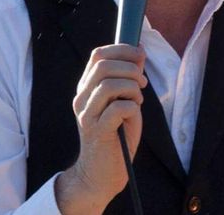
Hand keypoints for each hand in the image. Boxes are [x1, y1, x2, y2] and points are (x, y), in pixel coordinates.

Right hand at [55, 44, 147, 214]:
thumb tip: (139, 51)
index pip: (98, 54)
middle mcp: (82, 98)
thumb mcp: (124, 100)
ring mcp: (87, 114)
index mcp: (86, 87)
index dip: (122, 49)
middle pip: (103, 65)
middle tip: (142, 82)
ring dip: (132, 87)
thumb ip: (128, 77)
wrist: (101, 174)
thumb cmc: (116, 135)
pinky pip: (118, 107)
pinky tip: (133, 113)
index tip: (140, 55)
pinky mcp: (97, 131)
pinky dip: (132, 106)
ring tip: (138, 99)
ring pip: (109, 84)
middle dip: (130, 68)